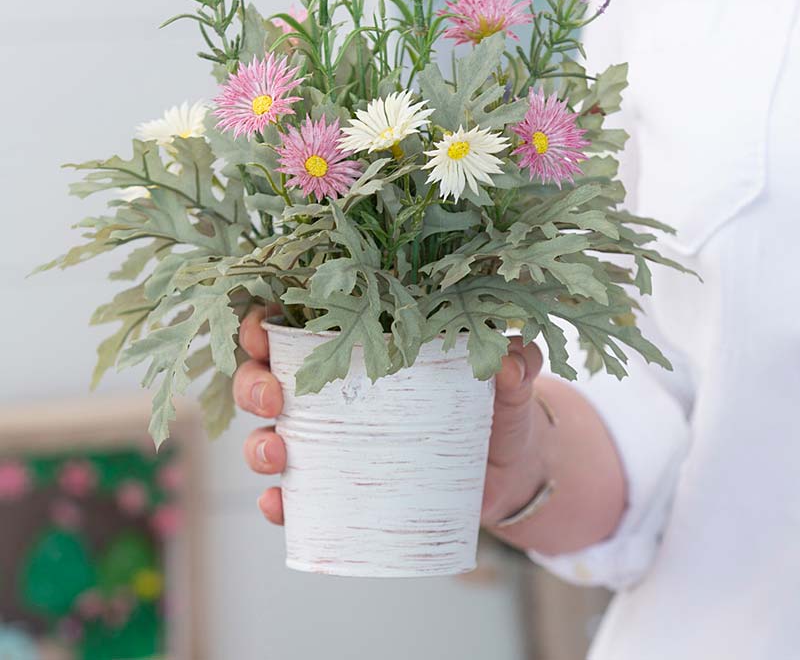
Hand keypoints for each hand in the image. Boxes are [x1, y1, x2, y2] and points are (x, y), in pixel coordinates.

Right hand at [234, 310, 547, 530]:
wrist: (510, 472)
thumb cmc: (499, 407)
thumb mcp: (509, 382)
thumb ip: (517, 363)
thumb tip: (509, 359)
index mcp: (365, 343)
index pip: (300, 320)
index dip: (267, 321)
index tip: (263, 329)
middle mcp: (337, 390)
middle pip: (269, 376)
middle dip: (253, 382)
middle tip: (273, 396)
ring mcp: (334, 442)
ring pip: (270, 435)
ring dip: (258, 445)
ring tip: (279, 453)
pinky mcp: (342, 490)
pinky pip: (296, 499)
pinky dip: (280, 504)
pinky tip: (280, 507)